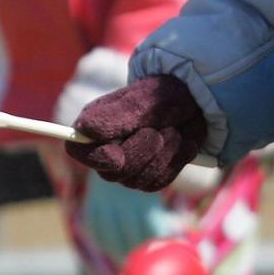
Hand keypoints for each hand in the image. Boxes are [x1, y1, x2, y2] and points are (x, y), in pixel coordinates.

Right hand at [64, 74, 207, 191]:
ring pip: (138, 180)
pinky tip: (183, 143)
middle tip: (158, 131)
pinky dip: (175, 161)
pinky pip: (158, 181)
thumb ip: (114, 117)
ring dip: (163, 155)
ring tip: (174, 131)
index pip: (77, 150)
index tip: (117, 156)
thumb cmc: (163, 93)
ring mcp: (129, 166)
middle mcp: (107, 148)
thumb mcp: (140, 101)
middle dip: (140, 152)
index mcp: (96, 125)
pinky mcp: (150, 175)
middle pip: (112, 172)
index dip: (94, 158)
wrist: (196, 100)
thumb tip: (84, 130)